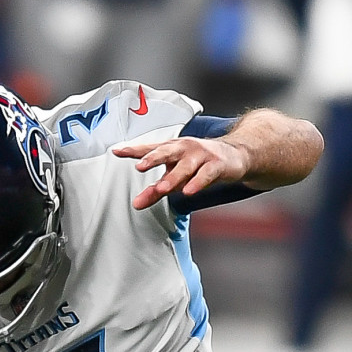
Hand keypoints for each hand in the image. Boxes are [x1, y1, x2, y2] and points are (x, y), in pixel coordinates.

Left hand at [116, 133, 254, 210]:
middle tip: (139, 166)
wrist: (234, 156)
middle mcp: (184, 149)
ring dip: (174, 177)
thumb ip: (155, 190)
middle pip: (166, 152)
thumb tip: (136, 203)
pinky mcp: (216, 165)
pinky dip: (198, 182)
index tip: (117, 151)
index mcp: (171, 149)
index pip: (150, 148)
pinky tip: (189, 190)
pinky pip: (206, 174)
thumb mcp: (176, 177)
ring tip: (162, 188)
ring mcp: (201, 155)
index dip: (133, 149)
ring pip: (186, 166)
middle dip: (152, 158)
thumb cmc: (200, 164)